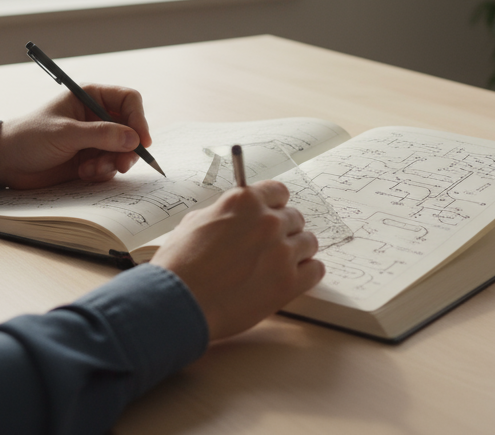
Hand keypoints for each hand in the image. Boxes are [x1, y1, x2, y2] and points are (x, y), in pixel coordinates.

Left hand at [0, 85, 152, 189]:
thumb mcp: (65, 134)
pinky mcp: (91, 159)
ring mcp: (94, 139)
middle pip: (131, 129)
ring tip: (91, 170)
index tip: (141, 141)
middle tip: (121, 164)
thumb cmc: (29, 138)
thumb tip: (134, 139)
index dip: (138, 119)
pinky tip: (82, 173)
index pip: (128, 100)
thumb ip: (100, 135)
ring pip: (123, 151)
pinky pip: (110, 166)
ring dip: (112, 163)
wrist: (6, 163)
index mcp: (90, 97)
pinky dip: (101, 172)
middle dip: (128, 148)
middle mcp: (96, 116)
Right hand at [151, 180, 323, 340]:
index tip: (271, 214)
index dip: (274, 205)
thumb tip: (233, 219)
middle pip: (295, 218)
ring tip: (278, 266)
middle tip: (270, 247)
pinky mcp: (289, 282)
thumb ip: (223, 215)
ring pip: (309, 242)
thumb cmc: (179, 265)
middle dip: (284, 230)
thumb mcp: (195, 223)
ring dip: (296, 252)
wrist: (178, 302)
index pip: (278, 192)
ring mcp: (282, 252)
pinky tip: (292, 279)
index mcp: (245, 201)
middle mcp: (268, 222)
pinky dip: (307, 273)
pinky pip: (316, 270)